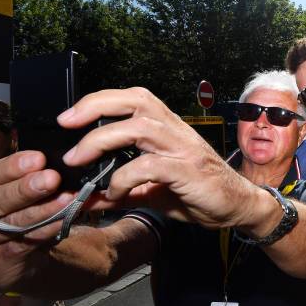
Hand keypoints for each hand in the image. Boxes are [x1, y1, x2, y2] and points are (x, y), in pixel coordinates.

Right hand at [0, 151, 72, 289]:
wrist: (7, 264)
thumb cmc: (12, 221)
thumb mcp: (14, 199)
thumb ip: (29, 182)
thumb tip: (61, 165)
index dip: (12, 167)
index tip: (38, 158)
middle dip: (26, 188)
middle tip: (52, 178)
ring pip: (12, 223)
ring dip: (42, 210)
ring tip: (66, 199)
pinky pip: (22, 244)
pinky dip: (44, 231)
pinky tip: (62, 221)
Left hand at [58, 88, 260, 228]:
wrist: (238, 206)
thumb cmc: (199, 193)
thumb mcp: (154, 191)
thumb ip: (122, 190)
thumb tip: (88, 197)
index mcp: (168, 128)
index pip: (132, 98)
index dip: (99, 101)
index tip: (70, 117)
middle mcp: (175, 131)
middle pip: (134, 101)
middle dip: (94, 107)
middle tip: (66, 124)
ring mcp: (183, 149)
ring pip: (138, 127)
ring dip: (101, 139)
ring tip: (78, 159)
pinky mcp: (188, 171)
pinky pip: (149, 166)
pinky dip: (124, 178)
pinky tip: (114, 192)